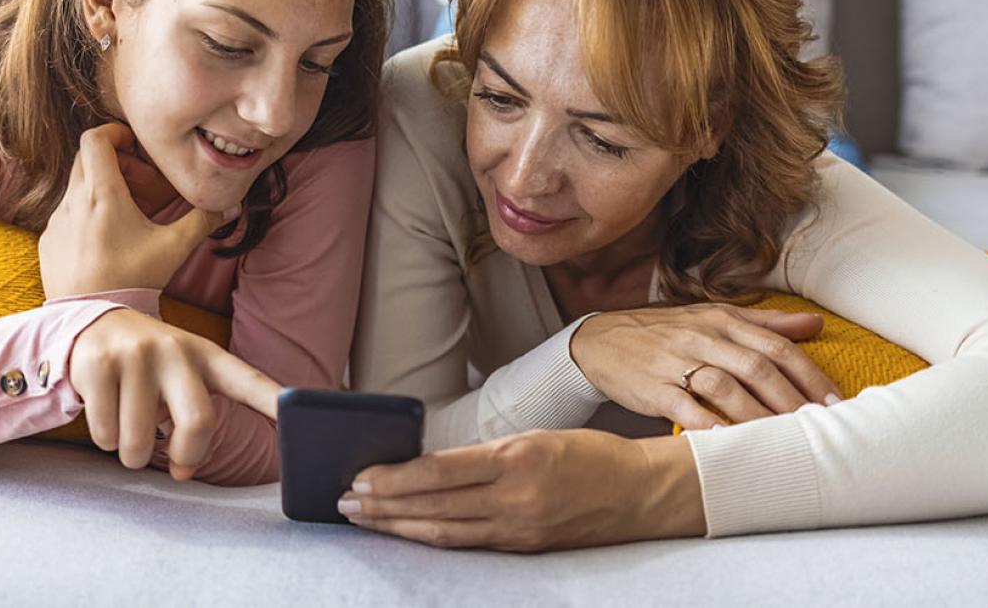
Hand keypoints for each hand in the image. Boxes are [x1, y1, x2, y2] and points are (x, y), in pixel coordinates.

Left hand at [39, 123, 228, 298]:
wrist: (91, 320)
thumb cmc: (133, 280)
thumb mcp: (174, 248)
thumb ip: (203, 221)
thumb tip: (231, 205)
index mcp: (102, 194)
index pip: (95, 138)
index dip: (115, 133)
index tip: (135, 146)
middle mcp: (73, 202)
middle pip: (87, 159)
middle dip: (116, 162)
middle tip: (141, 184)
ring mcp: (56, 222)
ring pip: (77, 188)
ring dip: (101, 191)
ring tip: (128, 217)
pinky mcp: (48, 243)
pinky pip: (66, 216)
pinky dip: (86, 215)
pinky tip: (106, 242)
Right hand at [69, 307, 280, 478]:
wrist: (94, 324)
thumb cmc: (150, 365)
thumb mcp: (185, 376)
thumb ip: (195, 421)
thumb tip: (186, 470)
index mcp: (207, 356)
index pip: (248, 379)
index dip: (274, 400)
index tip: (300, 413)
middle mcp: (176, 350)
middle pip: (198, 423)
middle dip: (186, 455)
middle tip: (176, 462)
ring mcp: (136, 355)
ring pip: (139, 442)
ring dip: (133, 454)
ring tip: (130, 430)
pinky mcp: (99, 364)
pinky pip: (105, 434)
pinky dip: (105, 439)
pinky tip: (106, 411)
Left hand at [338, 430, 703, 550]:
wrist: (642, 493)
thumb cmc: (588, 454)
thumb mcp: (533, 438)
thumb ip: (484, 455)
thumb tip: (426, 466)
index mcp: (517, 459)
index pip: (439, 472)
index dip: (394, 479)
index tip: (360, 477)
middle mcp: (516, 498)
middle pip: (434, 506)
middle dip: (384, 506)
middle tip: (345, 502)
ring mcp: (521, 529)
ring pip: (445, 532)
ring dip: (399, 527)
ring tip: (364, 519)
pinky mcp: (526, 548)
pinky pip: (469, 544)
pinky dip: (433, 538)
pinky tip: (409, 533)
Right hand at [570, 304, 841, 428]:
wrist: (602, 340)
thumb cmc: (666, 332)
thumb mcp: (712, 317)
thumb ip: (764, 323)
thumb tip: (814, 325)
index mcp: (721, 320)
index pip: (775, 345)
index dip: (809, 375)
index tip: (834, 403)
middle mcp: (702, 337)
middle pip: (757, 367)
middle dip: (792, 400)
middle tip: (819, 428)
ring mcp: (676, 361)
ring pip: (725, 387)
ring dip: (758, 416)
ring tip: (784, 441)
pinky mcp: (653, 387)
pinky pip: (685, 407)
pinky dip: (708, 424)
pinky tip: (729, 442)